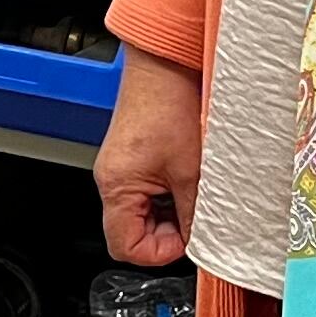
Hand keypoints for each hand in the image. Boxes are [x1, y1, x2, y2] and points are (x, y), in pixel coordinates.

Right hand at [95, 44, 203, 267]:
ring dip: (173, 210)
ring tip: (196, 192)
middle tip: (198, 218)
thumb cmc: (168, 105)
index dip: (159, 251)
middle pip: (134, 232)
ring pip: (146, 212)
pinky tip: (191, 177)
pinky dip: (173, 192)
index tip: (188, 241)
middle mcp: (112, 180)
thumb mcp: (190, 170)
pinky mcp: (136, 157)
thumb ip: (194, 213)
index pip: (125, 247)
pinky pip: (151, 191)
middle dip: (168, 232)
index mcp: (116, 187)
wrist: (166, 64)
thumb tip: (202, 241)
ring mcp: (123, 168)